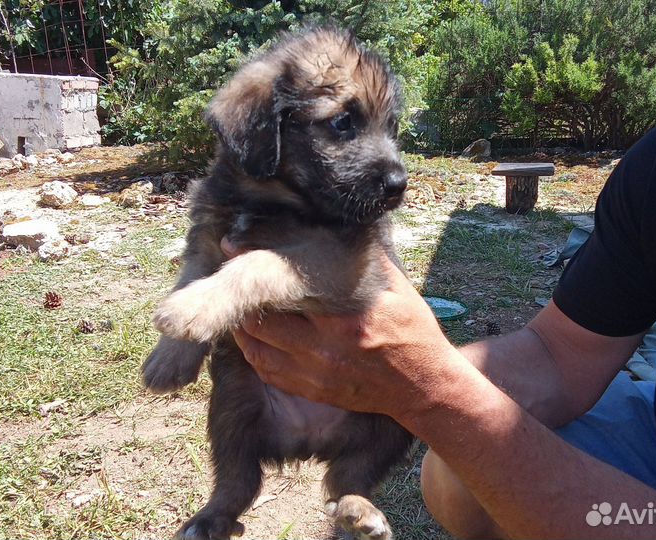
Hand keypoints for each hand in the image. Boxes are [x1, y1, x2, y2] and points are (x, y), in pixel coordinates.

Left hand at [229, 248, 458, 421]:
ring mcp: (315, 374)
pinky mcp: (312, 390)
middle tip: (231, 271)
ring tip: (237, 300)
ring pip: (255, 347)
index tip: (234, 245)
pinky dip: (252, 350)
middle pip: (261, 320)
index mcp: (345, 318)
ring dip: (241, 322)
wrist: (424, 385)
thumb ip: (363, 257)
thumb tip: (334, 224)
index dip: (255, 263)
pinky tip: (250, 333)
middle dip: (240, 293)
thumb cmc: (412, 330)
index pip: (285, 286)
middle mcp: (324, 349)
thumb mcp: (397, 286)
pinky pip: (267, 371)